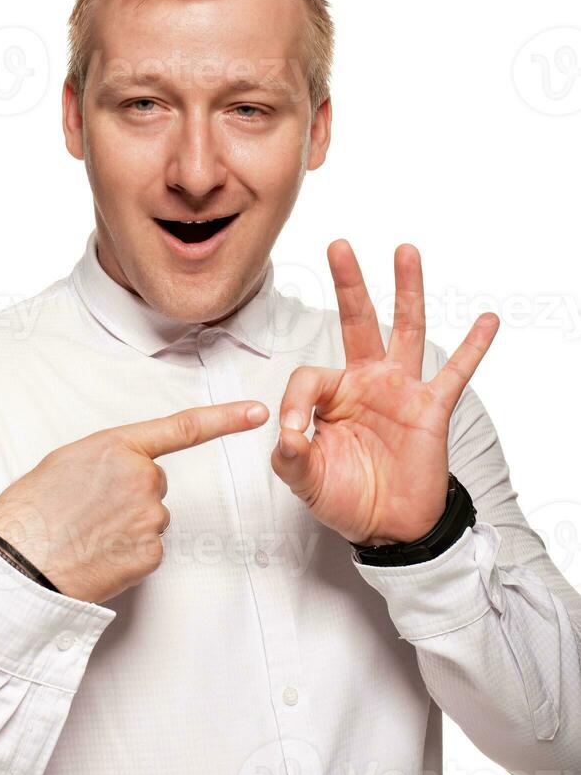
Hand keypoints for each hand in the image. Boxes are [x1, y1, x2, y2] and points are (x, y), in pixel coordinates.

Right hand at [0, 399, 268, 602]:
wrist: (17, 566)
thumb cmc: (30, 513)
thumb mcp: (65, 463)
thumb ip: (106, 458)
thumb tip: (124, 468)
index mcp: (117, 447)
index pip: (183, 428)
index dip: (225, 419)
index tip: (257, 413)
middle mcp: (141, 478)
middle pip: (154, 482)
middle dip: (129, 494)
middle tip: (88, 509)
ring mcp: (149, 517)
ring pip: (150, 517)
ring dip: (126, 525)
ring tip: (86, 534)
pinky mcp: (150, 554)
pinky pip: (147, 548)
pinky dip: (126, 553)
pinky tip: (97, 554)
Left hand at [271, 240, 498, 546]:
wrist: (386, 527)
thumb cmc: (344, 496)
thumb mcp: (305, 478)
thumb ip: (290, 456)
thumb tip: (286, 433)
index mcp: (331, 395)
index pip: (309, 377)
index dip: (297, 404)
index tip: (295, 435)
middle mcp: (366, 382)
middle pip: (357, 322)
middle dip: (348, 284)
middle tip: (338, 246)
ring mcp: (400, 391)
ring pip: (406, 331)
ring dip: (407, 292)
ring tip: (405, 251)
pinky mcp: (431, 408)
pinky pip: (455, 374)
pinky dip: (473, 348)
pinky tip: (487, 320)